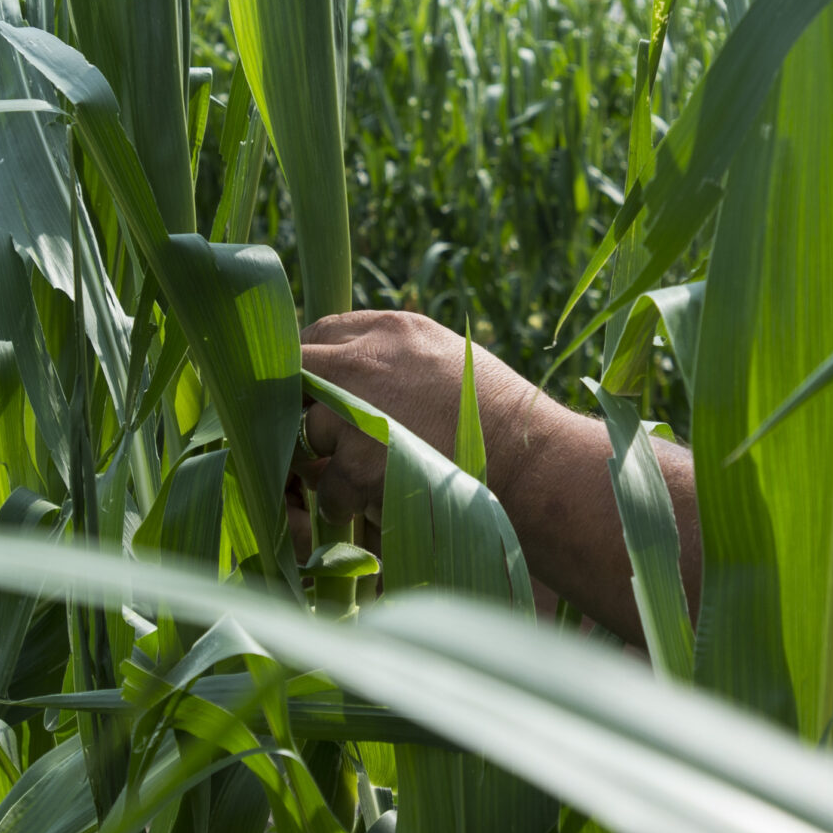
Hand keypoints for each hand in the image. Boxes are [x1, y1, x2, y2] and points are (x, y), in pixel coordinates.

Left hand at [297, 310, 547, 523]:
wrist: (532, 462)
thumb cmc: (501, 418)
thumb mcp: (448, 360)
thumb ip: (396, 359)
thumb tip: (351, 376)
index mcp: (393, 330)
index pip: (319, 333)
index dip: (314, 368)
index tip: (317, 395)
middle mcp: (366, 359)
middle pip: (300, 376)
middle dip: (306, 408)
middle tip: (327, 437)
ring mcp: (356, 409)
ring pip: (311, 436)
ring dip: (332, 461)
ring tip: (375, 477)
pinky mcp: (357, 461)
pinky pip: (329, 487)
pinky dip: (348, 502)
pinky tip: (382, 502)